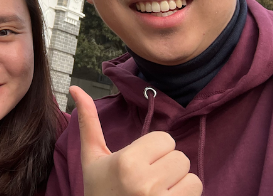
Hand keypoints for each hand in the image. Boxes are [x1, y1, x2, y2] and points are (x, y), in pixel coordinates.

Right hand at [71, 86, 201, 195]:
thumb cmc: (99, 191)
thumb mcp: (92, 158)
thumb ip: (88, 122)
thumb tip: (75, 87)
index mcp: (126, 162)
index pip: (165, 140)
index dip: (154, 150)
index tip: (140, 163)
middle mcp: (146, 182)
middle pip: (181, 158)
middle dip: (167, 167)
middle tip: (148, 180)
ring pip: (193, 178)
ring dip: (179, 185)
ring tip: (158, 192)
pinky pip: (196, 194)